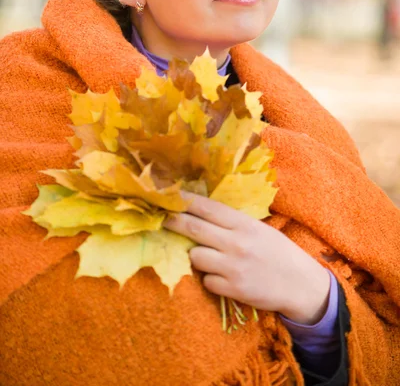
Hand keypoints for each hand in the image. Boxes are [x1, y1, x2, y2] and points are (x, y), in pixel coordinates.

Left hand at [164, 192, 329, 324]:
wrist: (300, 284)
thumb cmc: (277, 252)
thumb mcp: (259, 228)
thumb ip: (232, 222)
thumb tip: (200, 212)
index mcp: (243, 224)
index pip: (207, 207)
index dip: (184, 200)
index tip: (168, 195)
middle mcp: (236, 242)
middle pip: (193, 228)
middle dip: (173, 221)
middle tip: (162, 218)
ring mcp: (233, 267)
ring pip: (195, 256)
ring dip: (195, 255)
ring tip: (207, 255)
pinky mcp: (232, 289)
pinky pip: (206, 281)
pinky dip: (210, 279)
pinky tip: (222, 276)